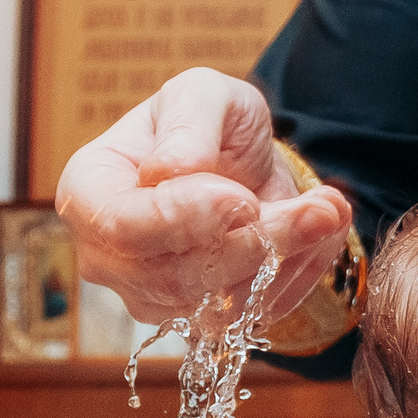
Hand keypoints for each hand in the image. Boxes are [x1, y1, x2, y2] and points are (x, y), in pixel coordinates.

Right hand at [56, 67, 354, 327]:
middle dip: (255, 243)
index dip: (186, 219)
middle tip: (320, 207)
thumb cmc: (207, 122)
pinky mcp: (200, 322)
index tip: (244, 199)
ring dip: (287, 260)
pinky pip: (252, 316)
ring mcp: (152, 297)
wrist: (240, 162)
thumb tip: (169, 171)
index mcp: (89, 193)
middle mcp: (110, 257)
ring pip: (220, 306)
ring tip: (328, 211)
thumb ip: (187, 124)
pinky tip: (319, 234)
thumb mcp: (202, 95)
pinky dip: (297, 277)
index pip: (123, 227)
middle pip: (176, 276)